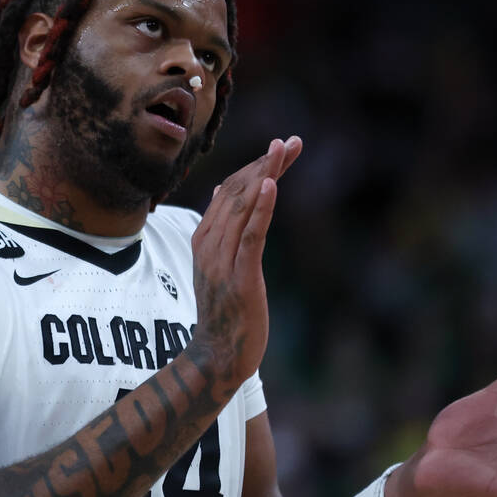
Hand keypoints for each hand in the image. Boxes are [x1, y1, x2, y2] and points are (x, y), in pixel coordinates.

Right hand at [190, 136, 302, 383]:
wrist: (217, 355)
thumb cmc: (224, 311)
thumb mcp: (220, 263)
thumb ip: (222, 227)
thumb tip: (225, 189)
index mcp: (205, 238)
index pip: (232, 191)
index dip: (258, 167)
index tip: (283, 148)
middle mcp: (210, 244)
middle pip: (239, 192)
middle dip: (266, 164)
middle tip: (292, 141)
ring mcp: (223, 260)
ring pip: (243, 207)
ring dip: (265, 174)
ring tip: (284, 149)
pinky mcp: (240, 276)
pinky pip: (250, 235)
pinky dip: (260, 208)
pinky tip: (271, 185)